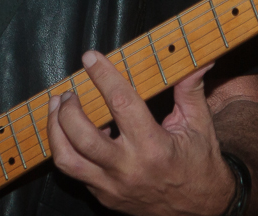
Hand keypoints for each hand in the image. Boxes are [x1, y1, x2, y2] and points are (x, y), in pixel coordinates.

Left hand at [47, 51, 235, 215]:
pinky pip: (77, 173)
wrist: (202, 210)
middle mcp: (129, 168)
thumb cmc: (200, 164)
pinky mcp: (105, 197)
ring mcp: (113, 186)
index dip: (103, 76)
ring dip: (55, 131)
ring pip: (67, 160)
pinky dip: (69, 149)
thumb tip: (199, 60)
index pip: (121, 103)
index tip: (90, 58)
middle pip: (82, 136)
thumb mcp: (199, 126)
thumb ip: (191, 90)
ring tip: (57, 109)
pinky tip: (73, 133)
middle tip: (68, 92)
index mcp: (154, 146)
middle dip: (67, 109)